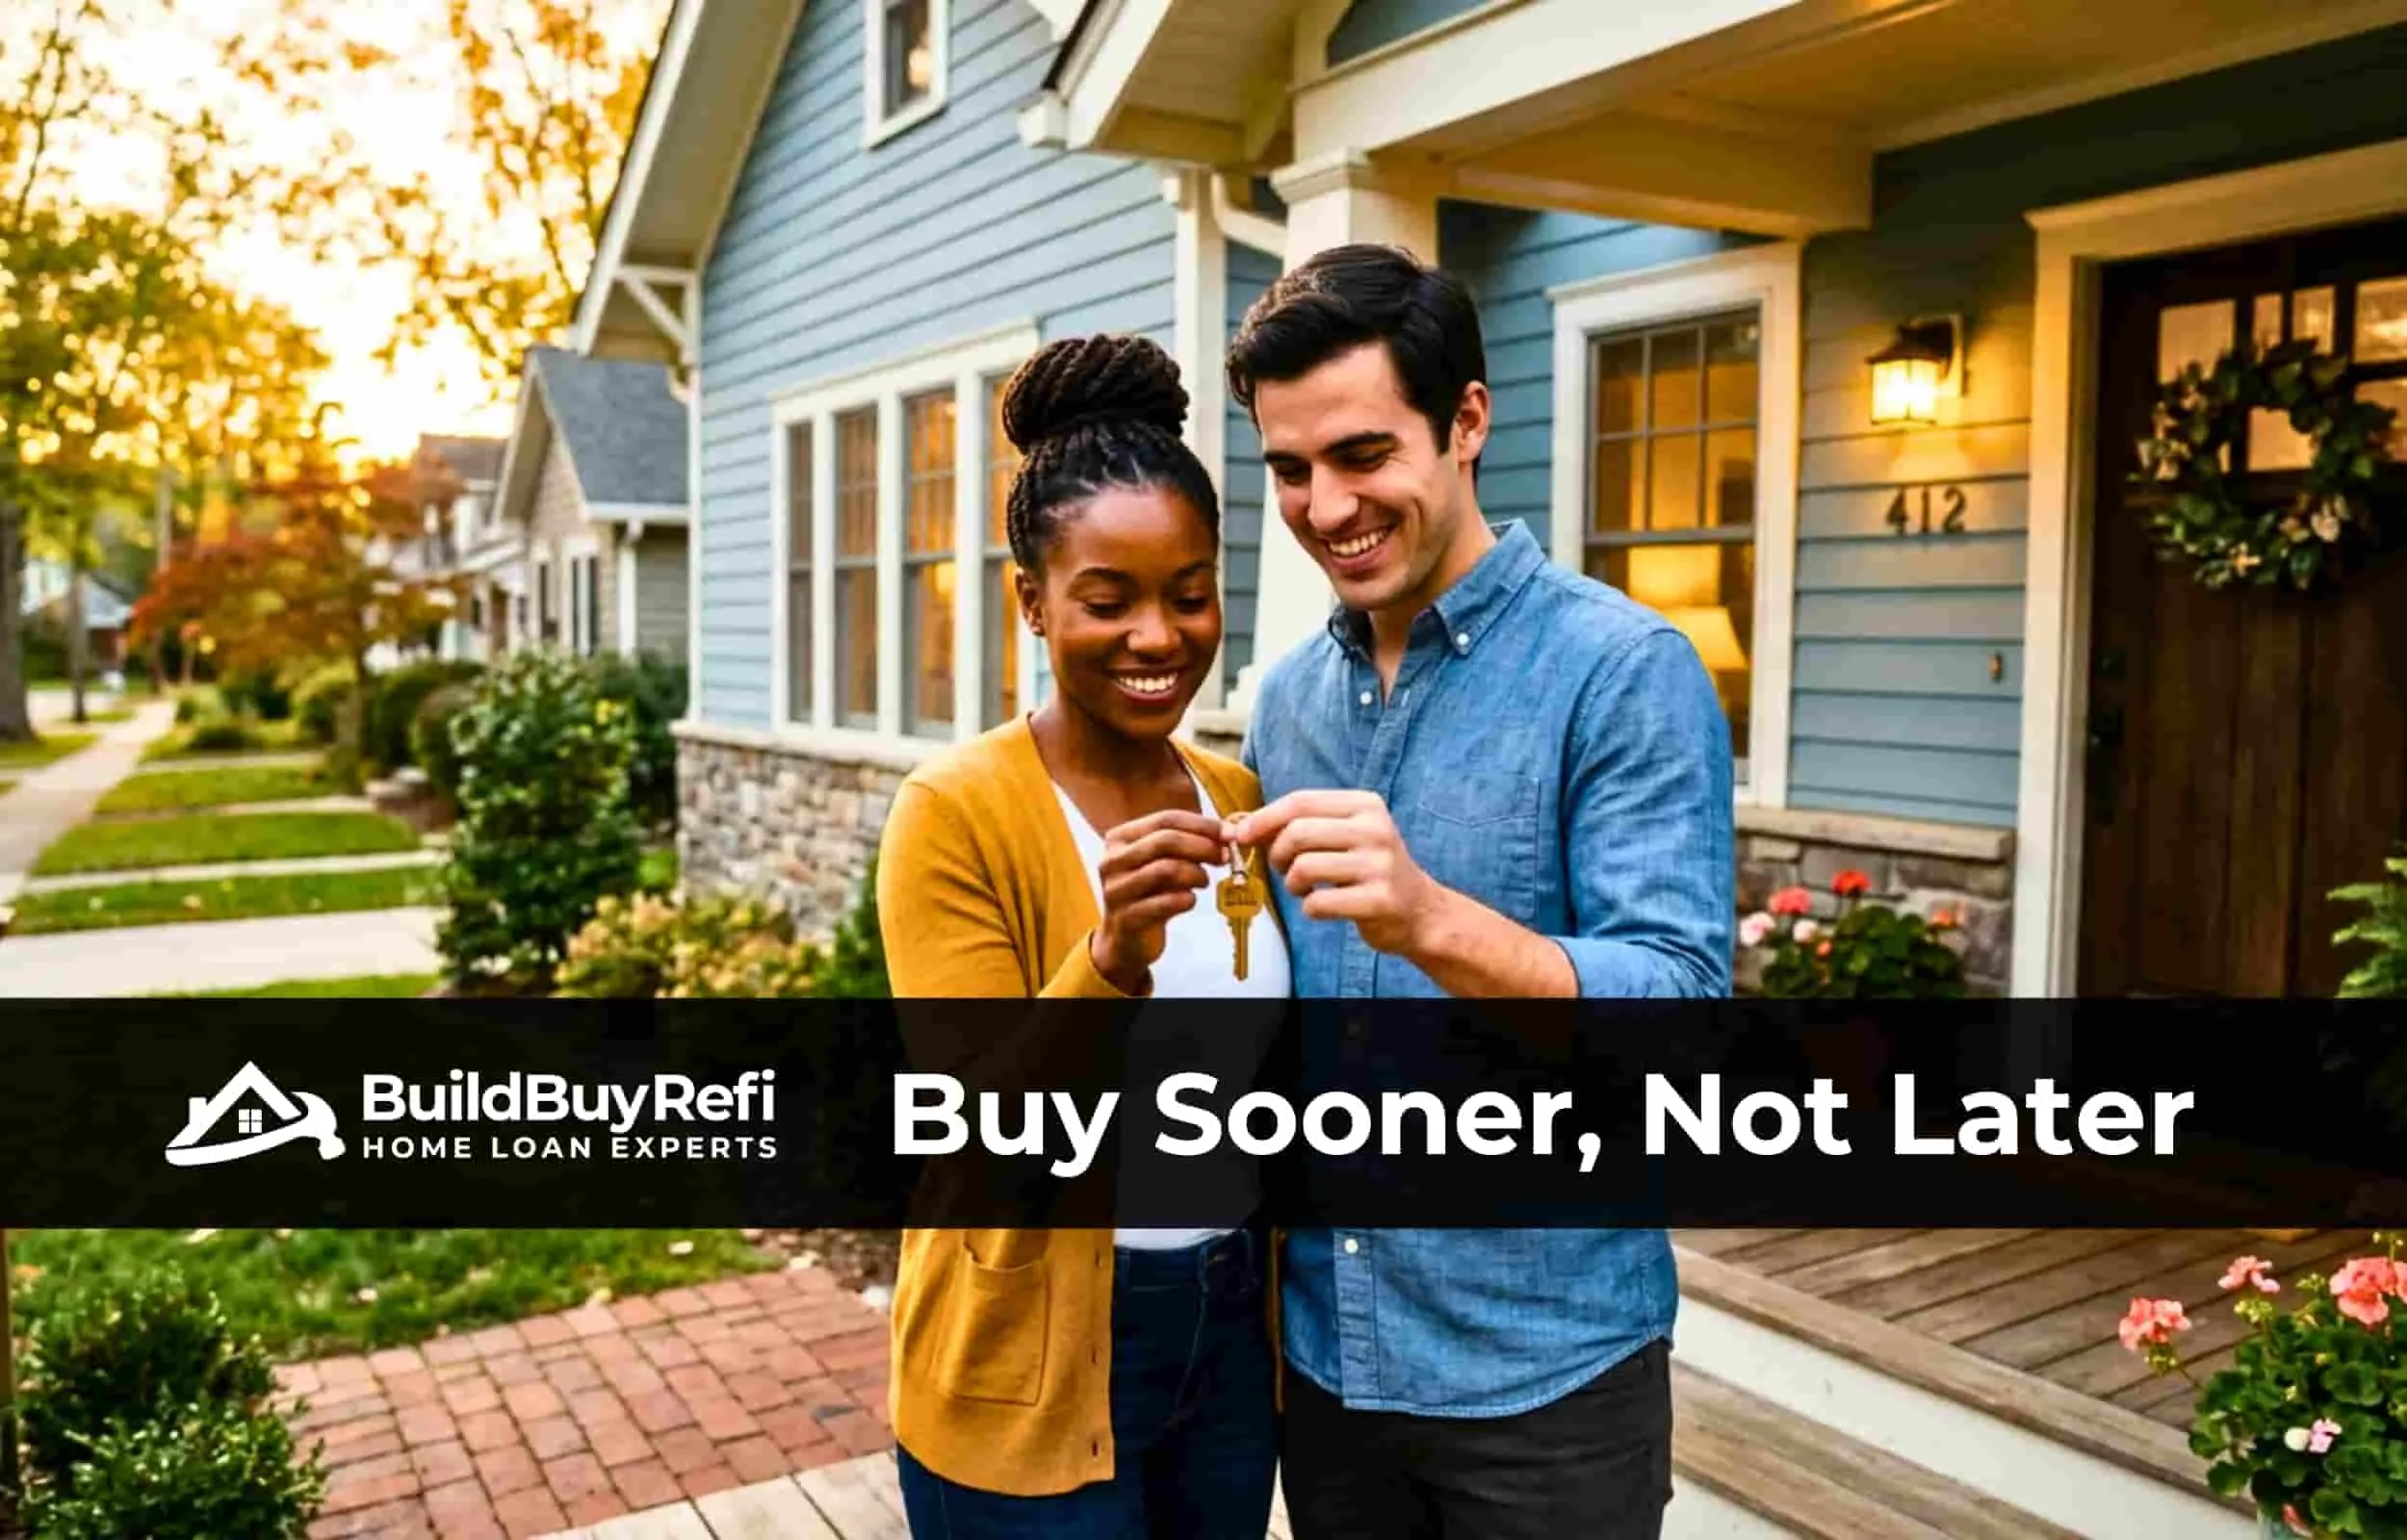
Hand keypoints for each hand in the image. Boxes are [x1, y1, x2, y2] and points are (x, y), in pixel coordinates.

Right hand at [1089, 808, 1223, 993]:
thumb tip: (1229, 833)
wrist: (1127, 940)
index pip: (1166, 819)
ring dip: (1196, 874)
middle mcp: (1112, 860)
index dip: (1202, 825)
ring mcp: (1115, 890)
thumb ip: (1189, 843)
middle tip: (1225, 857)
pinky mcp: (1125, 919)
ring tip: (1204, 881)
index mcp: (1119, 838)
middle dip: (1203, 846)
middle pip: (1165, 840)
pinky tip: (1190, 900)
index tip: (1229, 833)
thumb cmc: (1151, 893)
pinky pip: (1166, 903)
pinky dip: (1186, 899)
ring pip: (1166, 869)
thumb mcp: (1163, 862)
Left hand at [1225, 790, 1439, 956]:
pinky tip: (1323, 906)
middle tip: (1284, 869)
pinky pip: (1319, 903)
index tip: (1241, 834)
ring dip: (1292, 884)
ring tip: (1305, 889)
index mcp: (1366, 805)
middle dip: (1277, 855)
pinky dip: (1310, 908)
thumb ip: (1300, 825)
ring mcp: (1380, 865)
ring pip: (1304, 868)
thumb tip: (1239, 828)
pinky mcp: (1379, 900)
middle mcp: (1376, 830)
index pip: (1301, 802)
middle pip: (1297, 834)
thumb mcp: (1344, 834)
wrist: (1419, 911)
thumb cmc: (1368, 869)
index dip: (1264, 818)